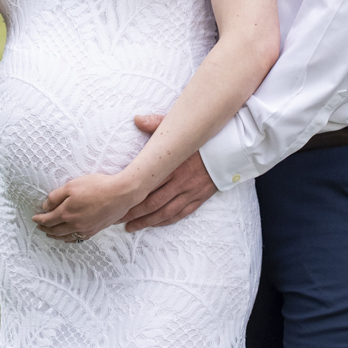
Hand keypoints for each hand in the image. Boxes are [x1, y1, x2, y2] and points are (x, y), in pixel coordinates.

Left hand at [33, 171, 136, 240]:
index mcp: (67, 212)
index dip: (39, 219)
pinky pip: (78, 239)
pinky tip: (68, 237)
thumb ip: (56, 196)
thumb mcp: (72, 185)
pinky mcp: (95, 230)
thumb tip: (45, 206)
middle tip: (39, 226)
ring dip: (55, 236)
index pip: (48, 219)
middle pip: (55, 230)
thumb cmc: (97, 186)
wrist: (120, 193)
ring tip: (50, 234)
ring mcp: (85, 229)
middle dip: (45, 228)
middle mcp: (74, 224)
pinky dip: (69, 239)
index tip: (34, 217)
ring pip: (66, 237)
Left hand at [123, 115, 216, 231]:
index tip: (116, 201)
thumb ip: (157, 125)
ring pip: (165, 212)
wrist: (232, 148)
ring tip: (131, 227)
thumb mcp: (181, 128)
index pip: (146, 185)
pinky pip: (181, 213)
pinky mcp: (200, 197)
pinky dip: (167, 220)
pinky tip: (156, 224)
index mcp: (173, 166)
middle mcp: (181, 182)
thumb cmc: (205, 138)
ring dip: (147, 221)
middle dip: (133, 213)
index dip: (129, 196)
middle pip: (152, 203)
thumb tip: (137, 119)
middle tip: (116, 219)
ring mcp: (191, 191)